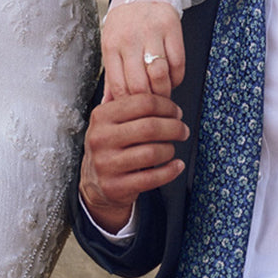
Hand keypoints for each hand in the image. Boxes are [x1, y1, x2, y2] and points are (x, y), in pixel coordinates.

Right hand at [79, 90, 188, 233]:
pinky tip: (176, 166)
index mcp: (101, 116)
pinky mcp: (116, 186)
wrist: (94, 183)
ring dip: (170, 149)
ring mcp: (107, 164)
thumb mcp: (110, 122)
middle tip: (183, 130)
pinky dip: (170, 171)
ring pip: (152, 153)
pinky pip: (152, 178)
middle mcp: (101, 138)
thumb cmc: (110, 146)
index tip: (176, 112)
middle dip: (174, 128)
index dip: (166, 106)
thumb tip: (163, 91)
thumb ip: (130, 106)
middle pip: (150, 127)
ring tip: (173, 148)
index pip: (142, 102)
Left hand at [101, 1, 184, 103]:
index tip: (135, 111)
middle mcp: (130, 40)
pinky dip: (177, 78)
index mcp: (111, 46)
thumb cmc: (125, 22)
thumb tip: (107, 107)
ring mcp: (151, 33)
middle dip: (148, 103)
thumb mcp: (111, 45)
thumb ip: (111, 77)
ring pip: (160, 75)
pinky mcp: (172, 28)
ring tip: (163, 94)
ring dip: (164, 91)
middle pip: (140, 85)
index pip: (119, 87)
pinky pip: (178, 63)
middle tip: (152, 107)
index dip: (129, 105)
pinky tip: (171, 78)